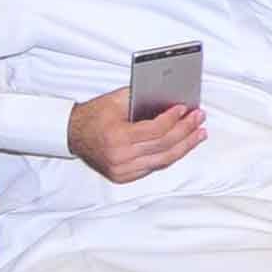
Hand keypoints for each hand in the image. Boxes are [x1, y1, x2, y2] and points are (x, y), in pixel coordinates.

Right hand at [66, 86, 204, 182]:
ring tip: (200, 133)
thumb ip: (142, 97)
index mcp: (116, 137)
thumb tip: (172, 95)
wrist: (72, 135)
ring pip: (164, 160)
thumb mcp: (115, 100)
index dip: (173, 119)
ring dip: (185, 145)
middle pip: (164, 145)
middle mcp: (120, 157)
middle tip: (199, 118)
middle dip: (186, 130)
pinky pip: (155, 166)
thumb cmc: (94, 115)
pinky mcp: (124, 176)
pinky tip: (183, 144)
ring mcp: (122, 170)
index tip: (185, 108)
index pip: (156, 130)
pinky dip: (171, 155)